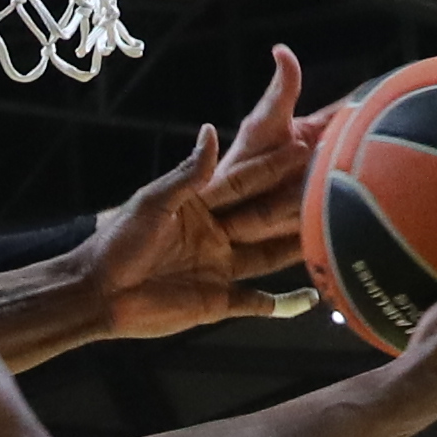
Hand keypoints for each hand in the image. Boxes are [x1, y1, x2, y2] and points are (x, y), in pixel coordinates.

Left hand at [72, 47, 320, 334]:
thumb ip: (187, 174)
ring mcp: (221, 267)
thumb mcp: (153, 202)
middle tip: (337, 188)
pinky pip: (257, 302)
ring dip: (298, 247)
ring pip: (269, 256)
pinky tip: (312, 298)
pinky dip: (283, 304)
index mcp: (202, 204)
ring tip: (336, 235)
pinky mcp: (218, 300)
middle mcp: (218, 234)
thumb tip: (212, 132)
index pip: (247, 183)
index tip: (308, 147)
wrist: (99, 292)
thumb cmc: (118, 242)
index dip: (275, 167)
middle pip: (266, 218)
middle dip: (297, 203)